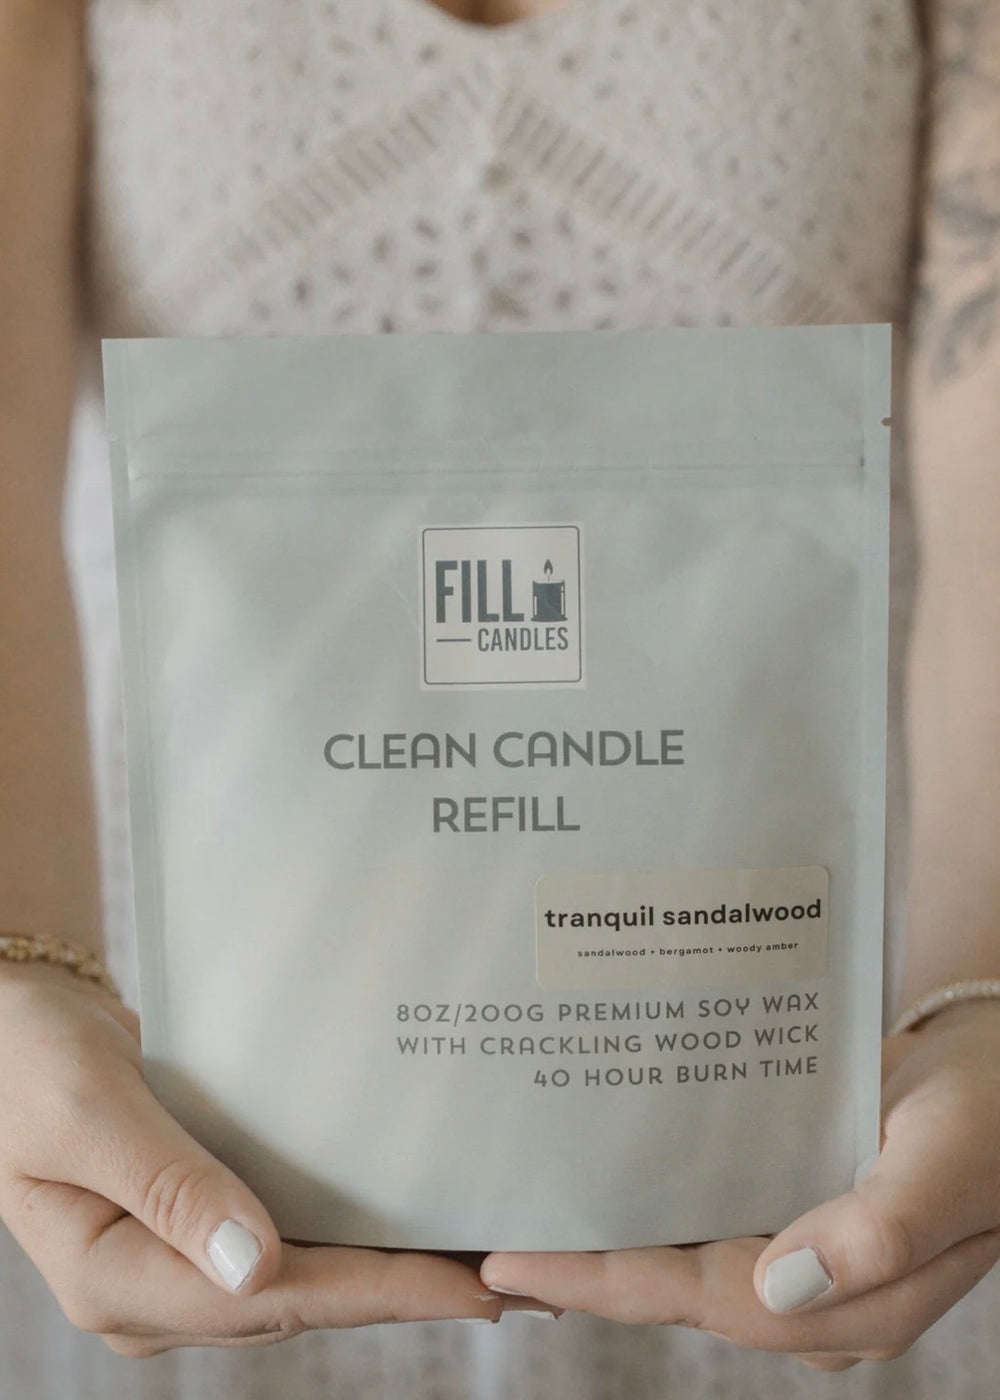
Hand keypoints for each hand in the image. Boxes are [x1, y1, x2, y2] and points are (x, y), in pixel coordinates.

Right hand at [0, 962, 504, 1355]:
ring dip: (389, 1269)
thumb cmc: (29, 1061)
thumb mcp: (85, 1113)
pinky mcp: (198, 1221)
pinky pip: (289, 1240)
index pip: (274, 1298)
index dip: (379, 1294)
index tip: (470, 1290)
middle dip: (405, 1292)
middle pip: (303, 1301)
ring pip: (305, 1279)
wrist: (8, 1026)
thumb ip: (167, 1185)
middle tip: (510, 1279)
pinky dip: (352, 1235)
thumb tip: (257, 1267)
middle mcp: (154, 1287)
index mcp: (114, 1278)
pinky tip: (407, 1217)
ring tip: (481, 1256)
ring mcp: (178, 1258)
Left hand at [480, 1001, 999, 1369]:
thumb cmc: (990, 1107)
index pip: (708, 1300)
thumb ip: (887, 1226)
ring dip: (610, 1245)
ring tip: (524, 1212)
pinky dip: (653, 1207)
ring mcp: (808, 1255)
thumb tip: (786, 1286)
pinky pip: (710, 1223)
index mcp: (856, 1301)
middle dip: (584, 1274)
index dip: (608, 1285)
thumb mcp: (951, 1158)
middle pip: (680, 1292)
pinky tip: (607, 1177)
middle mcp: (820, 1293)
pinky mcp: (800, 1213)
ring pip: (688, 1261)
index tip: (515, 1262)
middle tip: (487, 1240)